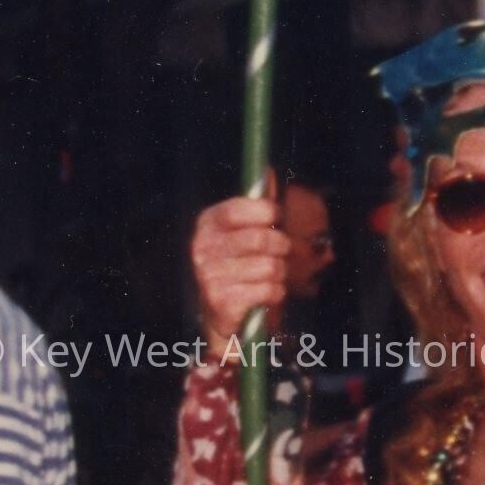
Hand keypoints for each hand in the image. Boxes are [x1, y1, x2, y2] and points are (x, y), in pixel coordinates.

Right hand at [190, 192, 287, 354]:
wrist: (219, 312)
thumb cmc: (237, 264)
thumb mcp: (242, 232)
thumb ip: (257, 205)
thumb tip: (268, 172)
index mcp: (208, 224)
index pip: (238, 209)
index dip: (265, 210)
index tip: (277, 215)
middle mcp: (203, 247)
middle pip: (261, 239)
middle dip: (281, 245)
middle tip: (281, 250)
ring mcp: (210, 275)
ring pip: (270, 266)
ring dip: (280, 272)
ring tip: (271, 275)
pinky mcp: (221, 300)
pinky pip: (269, 290)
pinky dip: (276, 292)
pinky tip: (266, 293)